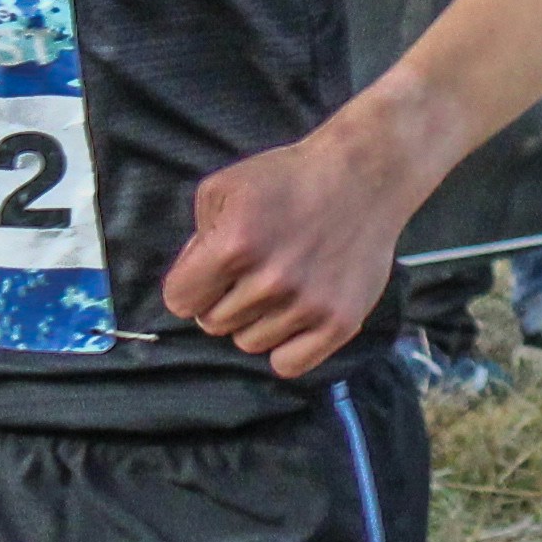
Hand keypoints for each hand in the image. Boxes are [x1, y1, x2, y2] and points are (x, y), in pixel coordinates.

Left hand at [161, 116, 422, 377]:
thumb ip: (197, 237)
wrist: (362, 177)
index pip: (179, 301)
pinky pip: (289, 364)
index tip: (208, 274)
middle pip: (213, 324)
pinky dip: (285, 347)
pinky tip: (293, 317)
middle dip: (222, 300)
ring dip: (255, 320)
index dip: (190, 285)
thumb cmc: (288, 179)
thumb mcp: (224, 187)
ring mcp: (308, 305)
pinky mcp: (340, 323)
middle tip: (250, 272)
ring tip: (279, 285)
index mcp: (234, 245)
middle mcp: (271, 281)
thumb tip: (192, 279)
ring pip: (249, 344)